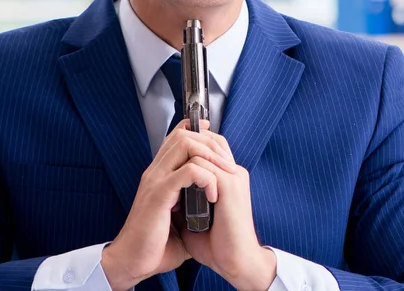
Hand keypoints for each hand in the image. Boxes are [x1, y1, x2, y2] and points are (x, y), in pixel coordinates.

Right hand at [101, 120, 235, 290]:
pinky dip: (206, 177)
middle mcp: (155, 171)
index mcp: (158, 174)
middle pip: (183, 135)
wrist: (133, 262)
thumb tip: (212, 206)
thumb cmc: (155, 244)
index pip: (176, 137)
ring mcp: (155, 180)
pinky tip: (213, 193)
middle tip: (228, 163)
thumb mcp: (178, 218)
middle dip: (211, 143)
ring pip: (185, 144)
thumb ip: (191, 204)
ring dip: (211, 155)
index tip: (216, 141)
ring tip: (224, 173)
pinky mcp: (159, 194)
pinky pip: (188, 171)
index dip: (197, 131)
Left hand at [178, 131, 276, 290]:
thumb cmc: (217, 246)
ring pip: (204, 149)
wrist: (235, 264)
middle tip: (168, 158)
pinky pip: (203, 165)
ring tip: (172, 175)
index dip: (192, 142)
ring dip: (184, 159)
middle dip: (186, 143)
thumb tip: (168, 191)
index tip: (173, 152)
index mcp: (228, 178)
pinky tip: (179, 189)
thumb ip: (186, 198)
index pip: (212, 146)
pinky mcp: (230, 185)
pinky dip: (188, 173)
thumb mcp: (196, 216)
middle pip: (211, 140)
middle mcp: (233, 173)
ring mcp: (233, 177)